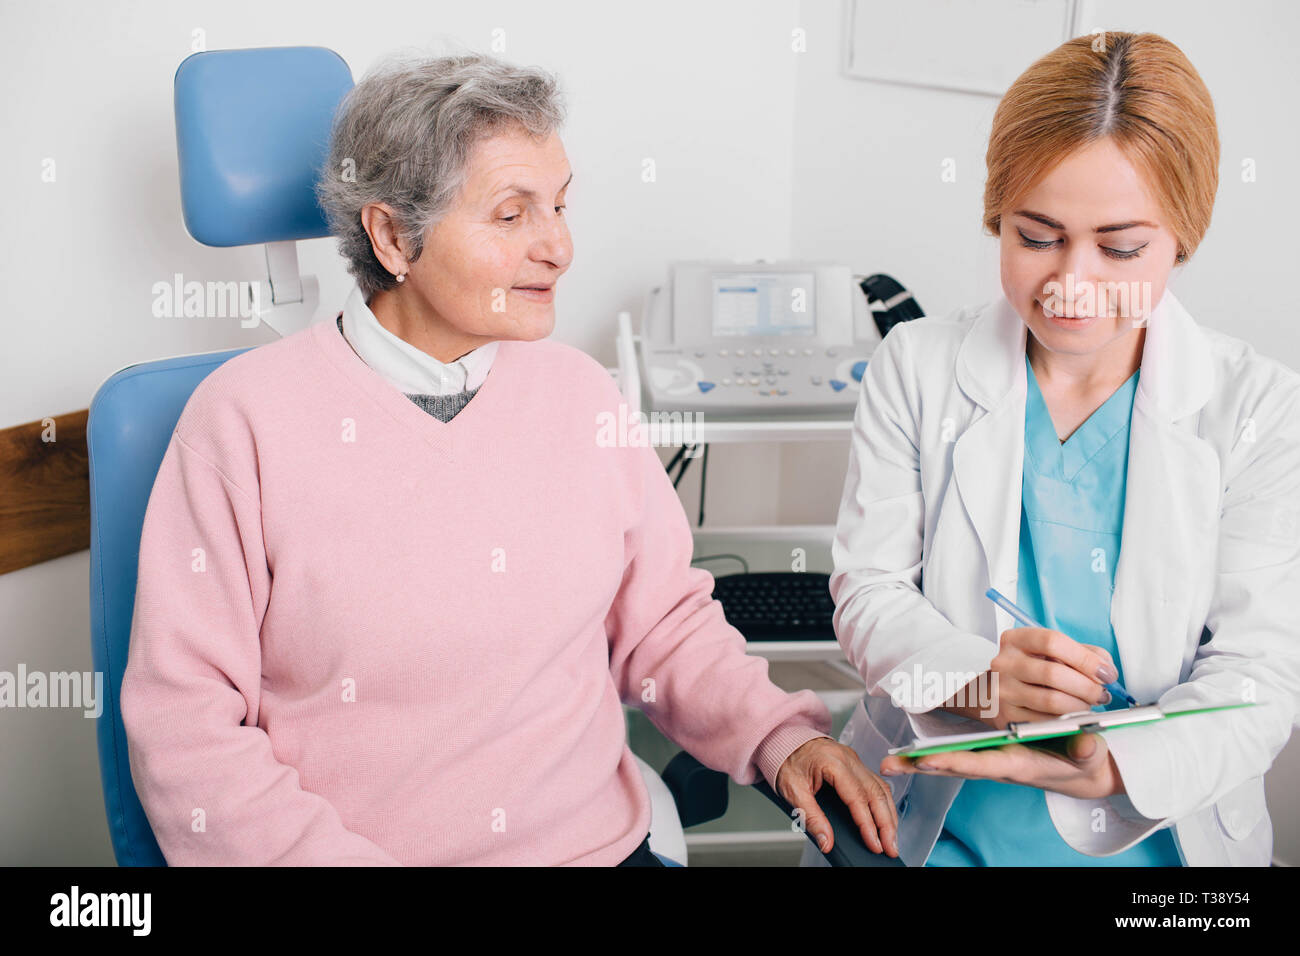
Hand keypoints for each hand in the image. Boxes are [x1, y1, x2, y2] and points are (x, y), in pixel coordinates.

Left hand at [774, 737, 898, 856]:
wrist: (785, 741)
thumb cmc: (787, 762)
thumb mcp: (792, 792)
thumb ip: (811, 818)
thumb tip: (826, 842)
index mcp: (832, 762)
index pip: (857, 797)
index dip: (868, 824)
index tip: (874, 844)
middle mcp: (849, 759)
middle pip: (876, 793)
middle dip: (886, 823)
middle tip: (891, 847)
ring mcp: (855, 760)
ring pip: (881, 788)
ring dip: (889, 814)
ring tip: (892, 838)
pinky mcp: (857, 764)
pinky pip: (876, 783)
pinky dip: (884, 802)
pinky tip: (886, 817)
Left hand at [880, 731, 1124, 799]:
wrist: (1087, 770)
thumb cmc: (1086, 759)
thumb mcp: (1091, 755)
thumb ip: (1086, 750)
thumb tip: (1086, 746)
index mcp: (1020, 765)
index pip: (983, 764)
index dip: (956, 762)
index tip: (930, 760)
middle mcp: (1000, 765)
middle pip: (957, 765)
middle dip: (924, 765)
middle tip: (892, 764)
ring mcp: (993, 761)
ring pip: (952, 762)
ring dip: (921, 762)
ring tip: (889, 762)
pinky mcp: (991, 756)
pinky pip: (958, 756)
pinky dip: (934, 757)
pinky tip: (909, 755)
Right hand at [947, 627, 1117, 728]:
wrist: (993, 692)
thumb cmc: (1031, 670)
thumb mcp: (1052, 653)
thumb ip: (1083, 653)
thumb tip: (1106, 669)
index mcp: (1015, 639)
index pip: (1052, 641)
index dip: (1085, 658)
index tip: (1106, 672)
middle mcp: (1004, 663)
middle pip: (1053, 673)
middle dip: (1087, 686)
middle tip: (1102, 693)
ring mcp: (1002, 690)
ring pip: (1051, 700)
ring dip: (1080, 705)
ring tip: (1089, 704)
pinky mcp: (1006, 715)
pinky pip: (1045, 721)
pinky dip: (1067, 721)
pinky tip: (1074, 716)